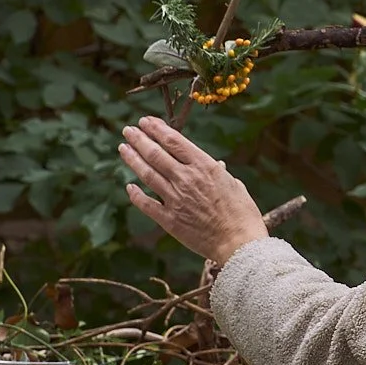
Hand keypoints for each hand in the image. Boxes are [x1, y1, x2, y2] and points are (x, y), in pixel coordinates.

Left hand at [120, 117, 268, 264]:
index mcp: (204, 166)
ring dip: (132, 159)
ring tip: (123, 148)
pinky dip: (135, 194)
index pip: (173, 140)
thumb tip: (217, 166)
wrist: (238, 243)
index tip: (145, 121)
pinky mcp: (170, 220)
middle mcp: (186, 179)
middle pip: (155, 153)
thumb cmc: (243, 214)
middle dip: (139, 139)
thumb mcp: (235, 185)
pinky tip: (128, 186)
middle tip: (128, 130)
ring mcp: (175, 199)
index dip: (156, 128)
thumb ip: (220, 174)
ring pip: (147, 174)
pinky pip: (146, 204)